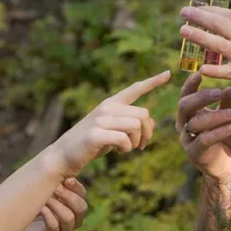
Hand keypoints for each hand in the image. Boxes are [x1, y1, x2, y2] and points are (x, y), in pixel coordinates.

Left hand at [12, 178, 88, 230]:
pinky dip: (48, 216)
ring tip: (43, 199)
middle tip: (54, 188)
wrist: (14, 224)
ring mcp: (62, 230)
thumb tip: (59, 158)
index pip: (83, 195)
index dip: (76, 187)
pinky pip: (55, 227)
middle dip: (67, 196)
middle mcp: (72, 219)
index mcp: (72, 204)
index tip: (66, 179)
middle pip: (82, 208)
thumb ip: (53, 178)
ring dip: (56, 205)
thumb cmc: (30, 202)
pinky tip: (39, 209)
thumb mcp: (42, 187)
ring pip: (69, 218)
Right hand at [45, 70, 171, 176]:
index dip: (153, 82)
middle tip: (140, 145)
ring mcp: (100, 120)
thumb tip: (149, 123)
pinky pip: (125, 139)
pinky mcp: (96, 134)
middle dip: (147, 132)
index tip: (168, 73)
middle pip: (143, 114)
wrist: (62, 156)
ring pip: (136, 125)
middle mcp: (106, 108)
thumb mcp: (110, 130)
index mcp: (110, 104)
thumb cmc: (89, 145)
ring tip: (126, 148)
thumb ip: (127, 123)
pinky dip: (126, 148)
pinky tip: (118, 151)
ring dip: (137, 142)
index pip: (134, 89)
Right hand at [177, 72, 230, 184]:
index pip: (186, 95)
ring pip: (195, 123)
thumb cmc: (227, 136)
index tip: (200, 73)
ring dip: (215, 116)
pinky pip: (203, 140)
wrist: (229, 164)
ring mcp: (187, 139)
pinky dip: (217, 133)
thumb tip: (228, 88)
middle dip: (201, 98)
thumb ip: (229, 103)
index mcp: (190, 113)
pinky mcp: (194, 153)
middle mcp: (184, 124)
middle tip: (218, 93)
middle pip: (184, 106)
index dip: (190, 84)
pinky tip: (230, 128)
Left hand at [181, 5, 230, 106]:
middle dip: (199, 17)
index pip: (228, 14)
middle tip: (183, 13)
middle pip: (219, 25)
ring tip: (183, 31)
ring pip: (217, 44)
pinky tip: (200, 67)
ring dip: (198, 37)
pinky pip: (224, 71)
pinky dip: (212, 69)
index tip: (196, 8)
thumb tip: (230, 18)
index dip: (210, 11)